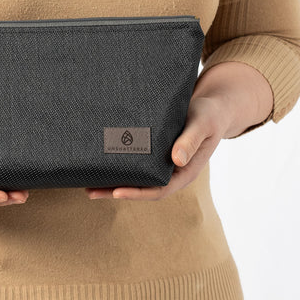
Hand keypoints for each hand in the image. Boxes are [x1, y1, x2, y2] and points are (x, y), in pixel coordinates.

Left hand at [85, 61, 272, 201]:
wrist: (212, 107)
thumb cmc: (209, 114)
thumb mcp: (202, 124)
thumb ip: (190, 140)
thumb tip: (175, 160)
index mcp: (185, 171)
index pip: (159, 189)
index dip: (137, 192)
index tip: (116, 191)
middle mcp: (171, 171)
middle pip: (142, 187)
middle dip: (116, 190)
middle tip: (89, 190)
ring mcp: (162, 163)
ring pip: (136, 177)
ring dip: (113, 181)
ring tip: (87, 182)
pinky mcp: (155, 152)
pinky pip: (136, 163)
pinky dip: (119, 165)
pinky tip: (100, 161)